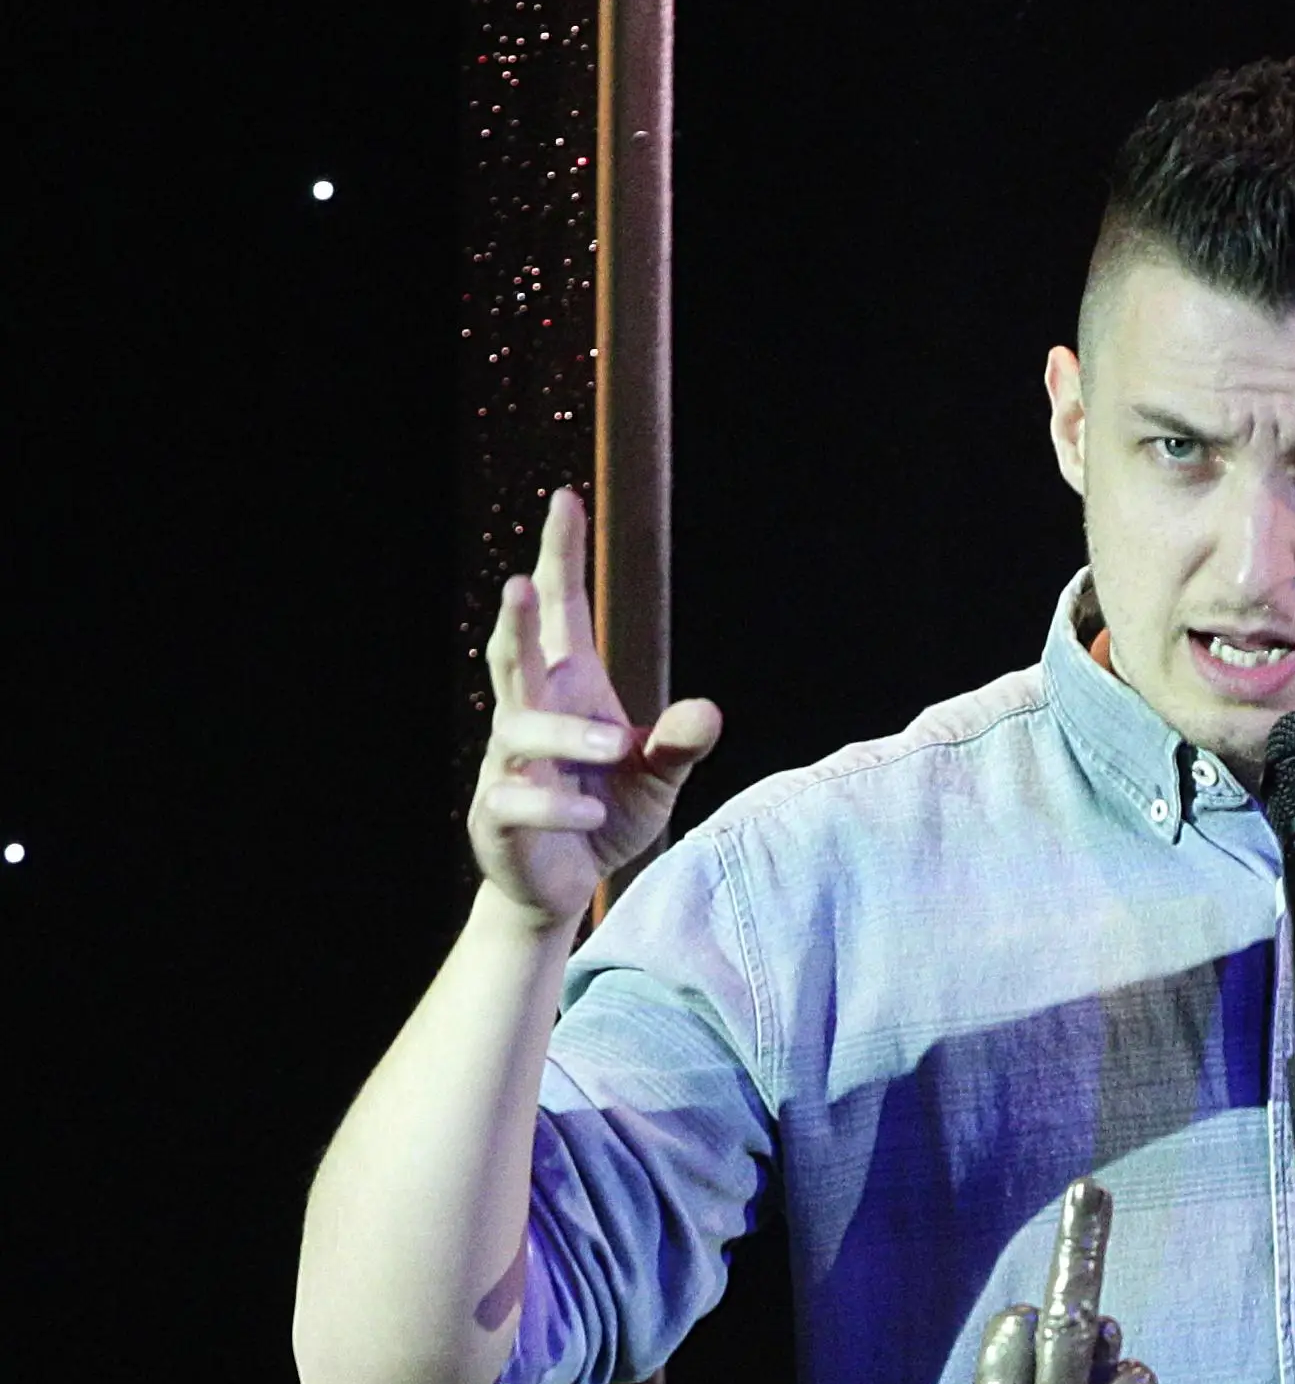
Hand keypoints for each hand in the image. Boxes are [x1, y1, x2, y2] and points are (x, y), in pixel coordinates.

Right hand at [468, 488, 721, 928]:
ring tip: (613, 743)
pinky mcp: (497, 814)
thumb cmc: (606, 815)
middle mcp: (529, 715)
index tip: (567, 499)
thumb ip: (678, 744)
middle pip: (515, 654)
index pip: (562, 609)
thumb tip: (708, 710)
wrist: (564, 884)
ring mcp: (506, 764)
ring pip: (518, 727)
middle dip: (516, 619)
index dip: (562, 555)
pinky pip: (518, 799)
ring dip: (563, 730)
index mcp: (568, 688)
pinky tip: (592, 811)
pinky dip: (557, 803)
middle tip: (520, 582)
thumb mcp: (655, 778)